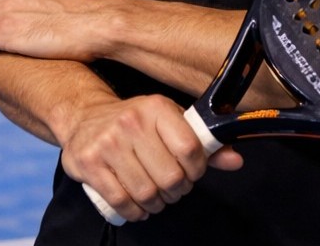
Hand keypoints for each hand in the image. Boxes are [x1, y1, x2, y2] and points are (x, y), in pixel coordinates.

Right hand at [59, 93, 243, 222]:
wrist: (84, 117)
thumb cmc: (134, 122)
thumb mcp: (168, 121)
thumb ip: (202, 142)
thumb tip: (235, 160)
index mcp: (156, 107)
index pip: (190, 148)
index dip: (197, 170)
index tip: (192, 172)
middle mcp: (131, 122)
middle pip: (170, 177)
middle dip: (176, 191)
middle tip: (172, 187)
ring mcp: (107, 142)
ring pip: (147, 193)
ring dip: (156, 204)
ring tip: (155, 196)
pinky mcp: (89, 163)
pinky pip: (121, 202)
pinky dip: (135, 212)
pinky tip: (137, 204)